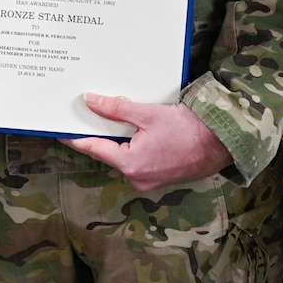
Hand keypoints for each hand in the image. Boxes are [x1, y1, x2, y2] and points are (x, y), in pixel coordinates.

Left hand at [61, 93, 232, 191]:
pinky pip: (137, 160)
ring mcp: (149, 180)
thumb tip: (91, 101)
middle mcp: (137, 178)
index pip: (93, 148)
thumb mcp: (148, 114)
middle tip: (84, 115)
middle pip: (108, 152)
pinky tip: (134, 130)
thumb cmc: (190, 130)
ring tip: (111, 119)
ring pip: (123, 156)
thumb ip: (116, 109)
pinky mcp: (159, 176)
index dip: (74, 137)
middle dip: (98, 134)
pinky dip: (132, 145)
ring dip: (117, 139)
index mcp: (130, 164)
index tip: (59, 130)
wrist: (223, 143)